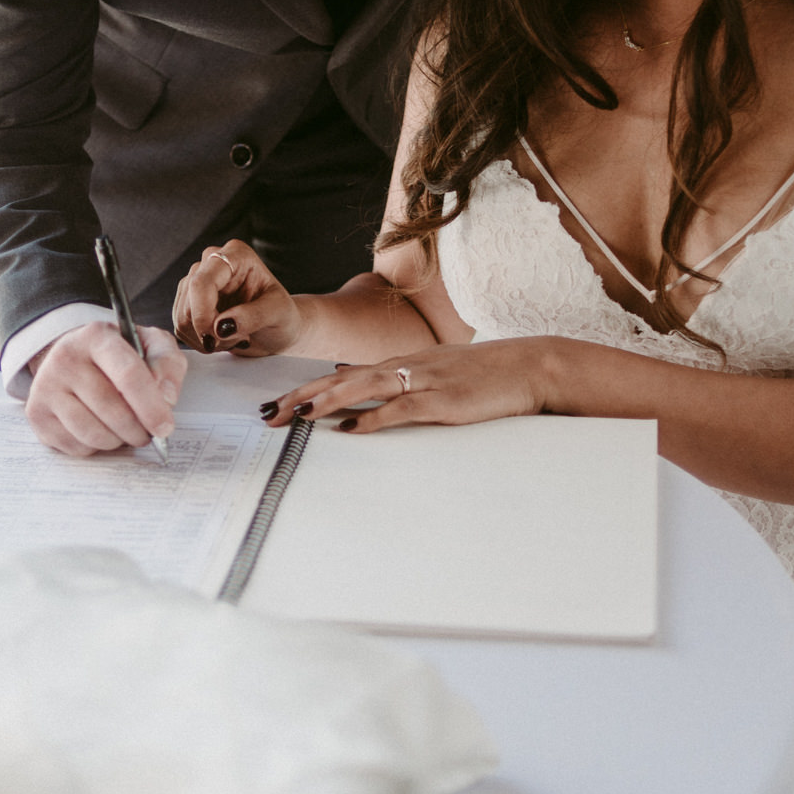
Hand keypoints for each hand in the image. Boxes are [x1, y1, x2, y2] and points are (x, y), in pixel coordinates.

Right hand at [25, 320, 186, 455]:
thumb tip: (166, 397)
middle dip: (138, 430)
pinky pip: (76, 446)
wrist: (75, 358)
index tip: (165, 427)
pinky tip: (100, 430)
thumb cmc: (119, 356)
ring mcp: (46, 387)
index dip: (151, 406)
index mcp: (96, 336)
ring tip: (126, 431)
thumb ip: (167, 364)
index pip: (127, 374)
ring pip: (93, 433)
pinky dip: (96, 447)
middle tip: (148, 433)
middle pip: (111, 409)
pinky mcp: (37, 414)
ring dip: (118, 441)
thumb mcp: (150, 345)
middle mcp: (65, 358)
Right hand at [172, 240, 301, 357]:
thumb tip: (221, 326)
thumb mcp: (278, 313)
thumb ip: (253, 316)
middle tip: (238, 338)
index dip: (202, 313)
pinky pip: (181, 327)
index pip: (202, 281)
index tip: (214, 337)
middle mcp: (213, 262)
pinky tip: (222, 338)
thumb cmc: (282, 316)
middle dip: (209, 330)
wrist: (277, 329)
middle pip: (188, 301)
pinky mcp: (188, 301)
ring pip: (182, 316)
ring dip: (206, 338)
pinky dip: (200, 340)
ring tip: (234, 337)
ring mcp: (197, 280)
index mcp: (236, 255)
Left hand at [262, 339, 556, 432]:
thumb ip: (397, 383)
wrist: (526, 366)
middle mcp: (403, 367)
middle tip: (267, 414)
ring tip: (296, 416)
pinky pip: (400, 409)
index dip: (305, 390)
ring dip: (327, 401)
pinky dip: (373, 418)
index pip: (340, 375)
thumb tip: (359, 393)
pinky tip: (351, 429)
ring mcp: (422, 381)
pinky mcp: (442, 400)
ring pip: (363, 387)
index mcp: (399, 364)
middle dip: (301, 398)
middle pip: (340, 380)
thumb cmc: (482, 376)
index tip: (275, 405)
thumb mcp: (433, 374)